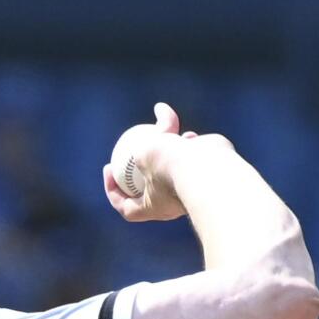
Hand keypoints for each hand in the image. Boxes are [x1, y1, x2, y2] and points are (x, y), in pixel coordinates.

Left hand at [103, 103, 233, 222]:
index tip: (108, 167)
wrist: (210, 170)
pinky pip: (195, 160)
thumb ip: (144, 143)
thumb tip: (159, 111)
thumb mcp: (145, 152)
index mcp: (152, 208)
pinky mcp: (207, 176)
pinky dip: (190, 147)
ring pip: (176, 168)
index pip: (126, 207)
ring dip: (169, 150)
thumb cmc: (169, 167)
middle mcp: (172, 201)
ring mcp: (191, 187)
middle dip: (141, 169)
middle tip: (133, 149)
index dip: (112, 190)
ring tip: (166, 135)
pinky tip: (190, 136)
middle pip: (150, 186)